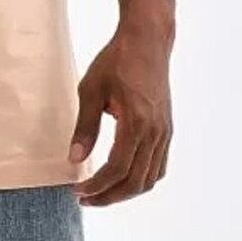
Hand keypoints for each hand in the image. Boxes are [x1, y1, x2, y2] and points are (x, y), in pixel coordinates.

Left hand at [68, 9, 173, 206]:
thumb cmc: (116, 61)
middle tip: (84, 199)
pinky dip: (141, 179)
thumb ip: (84, 127)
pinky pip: (158, 166)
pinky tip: (121, 178)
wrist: (148, 41)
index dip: (96, 186)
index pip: (117, 169)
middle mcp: (156, 132)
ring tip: (101, 193)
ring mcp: (165, 132)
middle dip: (109, 196)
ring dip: (125, 191)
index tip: (76, 190)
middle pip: (136, 181)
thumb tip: (74, 159)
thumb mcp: (90, 90)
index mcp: (137, 122)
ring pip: (150, 178)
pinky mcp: (167, 130)